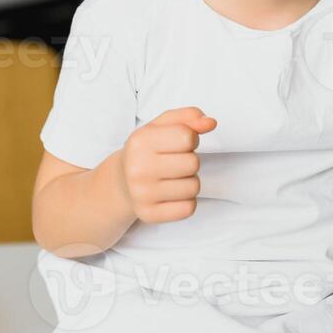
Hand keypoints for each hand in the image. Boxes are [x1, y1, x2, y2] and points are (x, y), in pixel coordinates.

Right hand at [118, 106, 216, 223]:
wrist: (121, 182)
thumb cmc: (147, 150)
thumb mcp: (162, 126)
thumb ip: (188, 117)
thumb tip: (211, 123)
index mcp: (139, 141)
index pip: (187, 137)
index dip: (190, 138)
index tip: (179, 143)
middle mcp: (137, 169)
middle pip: (193, 163)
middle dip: (190, 161)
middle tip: (174, 162)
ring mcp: (141, 194)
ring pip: (194, 187)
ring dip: (190, 181)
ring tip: (173, 178)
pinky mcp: (149, 214)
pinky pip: (188, 209)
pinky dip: (186, 201)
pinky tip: (171, 194)